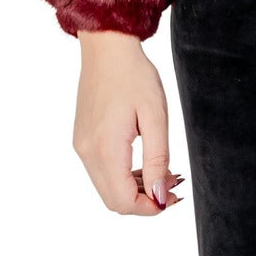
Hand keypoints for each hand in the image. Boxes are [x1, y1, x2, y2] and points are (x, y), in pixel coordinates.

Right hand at [72, 30, 184, 214]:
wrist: (107, 48)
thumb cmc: (135, 76)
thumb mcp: (155, 116)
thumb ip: (158, 159)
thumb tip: (159, 197)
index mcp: (105, 149)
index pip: (122, 201)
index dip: (149, 208)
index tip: (173, 197)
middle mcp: (87, 153)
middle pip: (113, 200)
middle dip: (144, 200)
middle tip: (173, 184)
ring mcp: (82, 146)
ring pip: (107, 187)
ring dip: (135, 188)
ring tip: (164, 171)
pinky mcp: (82, 138)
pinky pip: (101, 171)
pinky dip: (123, 175)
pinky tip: (145, 161)